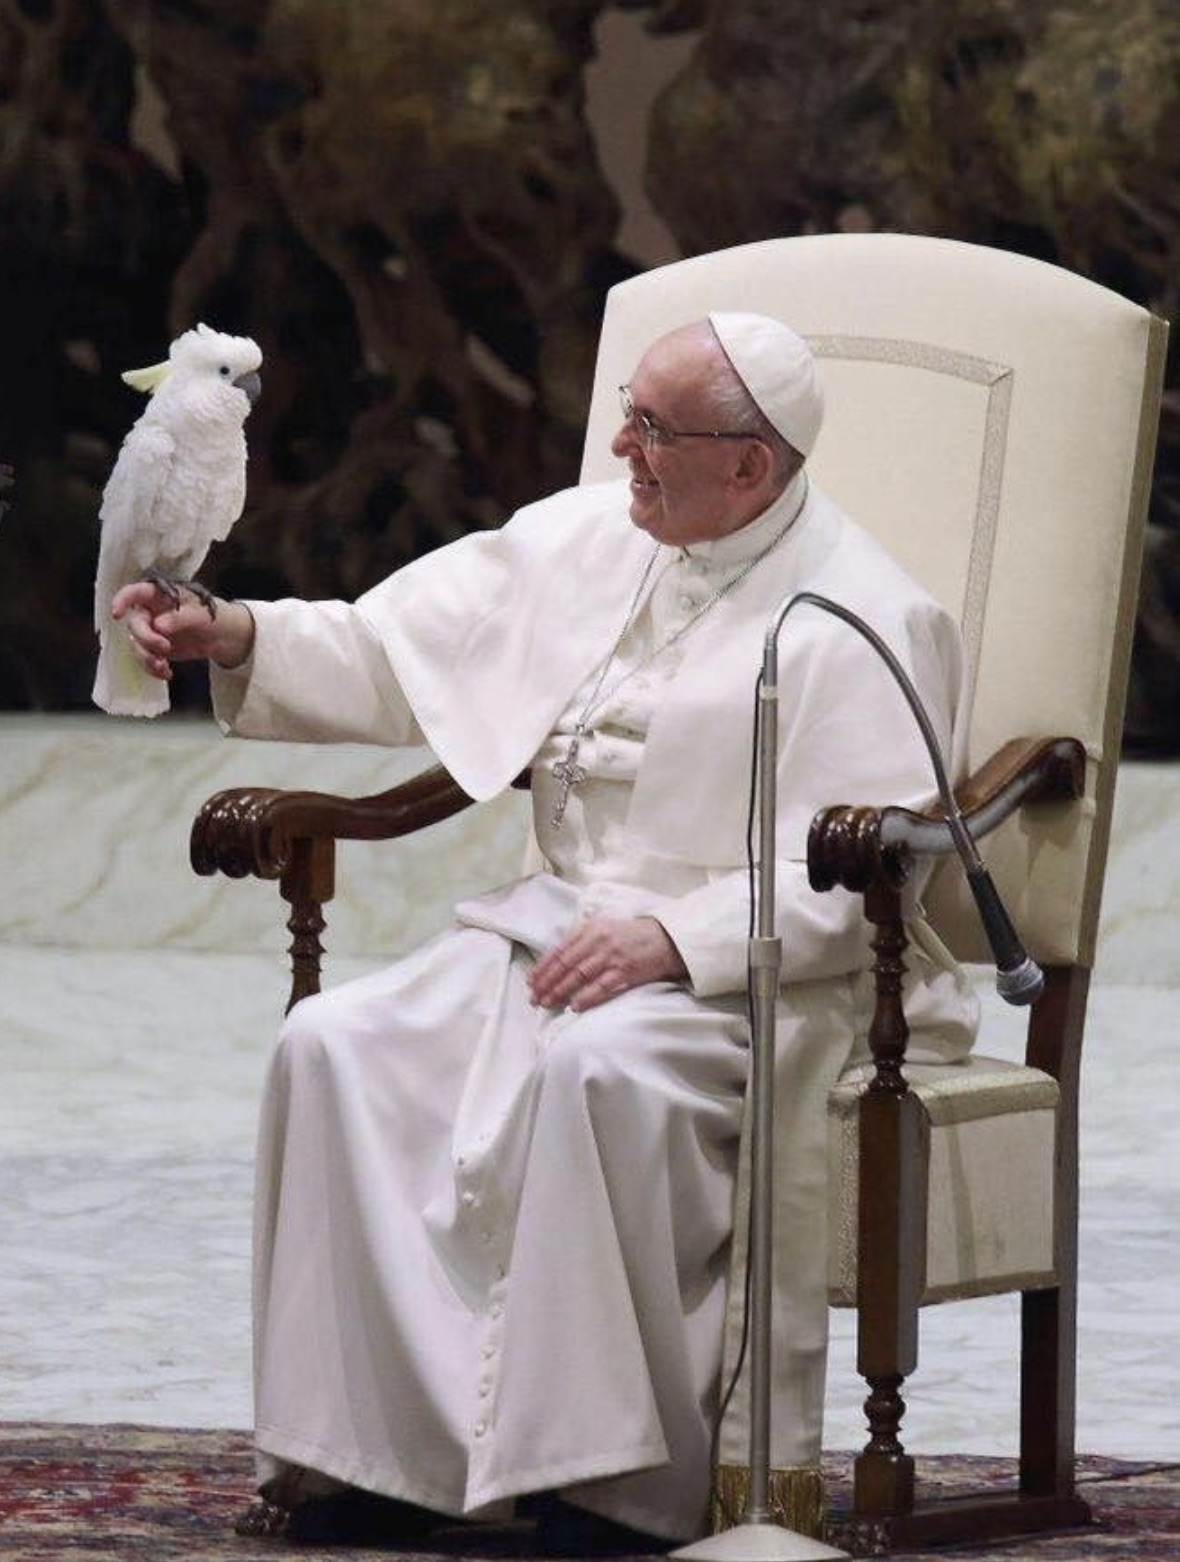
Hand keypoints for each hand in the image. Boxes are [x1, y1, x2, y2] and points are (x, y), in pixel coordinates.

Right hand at [111, 582, 254, 679]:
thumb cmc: (213, 616)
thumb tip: (158, 625)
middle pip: (135, 624)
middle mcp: (151, 612)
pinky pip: (146, 659)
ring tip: (163, 667)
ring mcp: (152, 631)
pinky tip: (167, 673)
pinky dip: (154, 668)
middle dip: (146, 639)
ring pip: (137, 645)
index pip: (135, 593)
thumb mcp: (200, 614)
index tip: (117, 614)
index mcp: (160, 596)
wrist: (225, 637)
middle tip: (165, 648)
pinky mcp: (157, 649)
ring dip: (147, 658)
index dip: (122, 600)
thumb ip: (179, 618)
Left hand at [528, 915, 687, 1012]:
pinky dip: (586, 997)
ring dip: (560, 991)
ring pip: (579, 976)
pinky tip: (574, 1007)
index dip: (542, 968)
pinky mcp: (625, 971)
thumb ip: (581, 940)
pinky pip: (601, 987)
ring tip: (548, 1003)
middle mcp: (598, 941)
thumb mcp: (603, 929)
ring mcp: (611, 956)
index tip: (531, 982)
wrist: (664, 939)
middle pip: (565, 965)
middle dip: (546, 983)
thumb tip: (556, 961)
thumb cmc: (630, 936)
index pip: (559, 950)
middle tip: (534, 998)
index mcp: (589, 929)